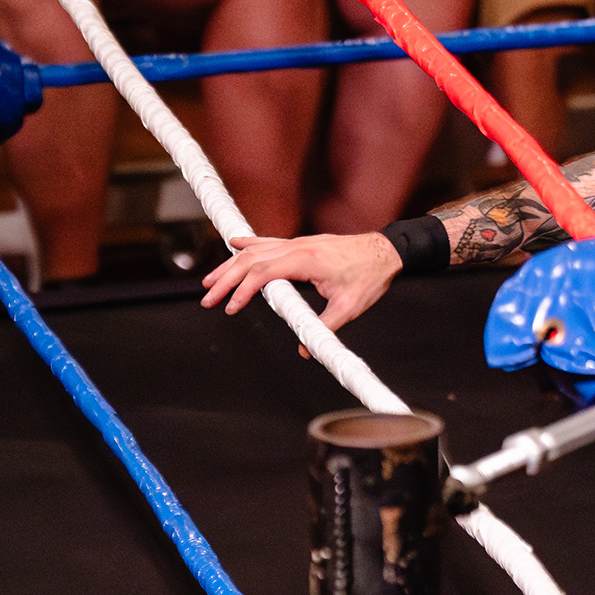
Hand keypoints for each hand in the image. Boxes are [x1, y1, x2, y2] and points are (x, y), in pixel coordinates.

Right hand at [203, 229, 406, 326]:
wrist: (386, 251)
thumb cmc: (370, 276)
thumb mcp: (349, 308)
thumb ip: (324, 330)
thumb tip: (306, 351)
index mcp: (306, 260)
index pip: (263, 274)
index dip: (243, 291)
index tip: (231, 309)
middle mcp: (297, 247)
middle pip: (251, 260)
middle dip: (226, 279)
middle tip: (207, 298)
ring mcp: (298, 243)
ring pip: (255, 251)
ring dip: (230, 265)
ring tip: (209, 281)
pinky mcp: (301, 243)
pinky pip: (268, 242)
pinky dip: (248, 245)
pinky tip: (233, 245)